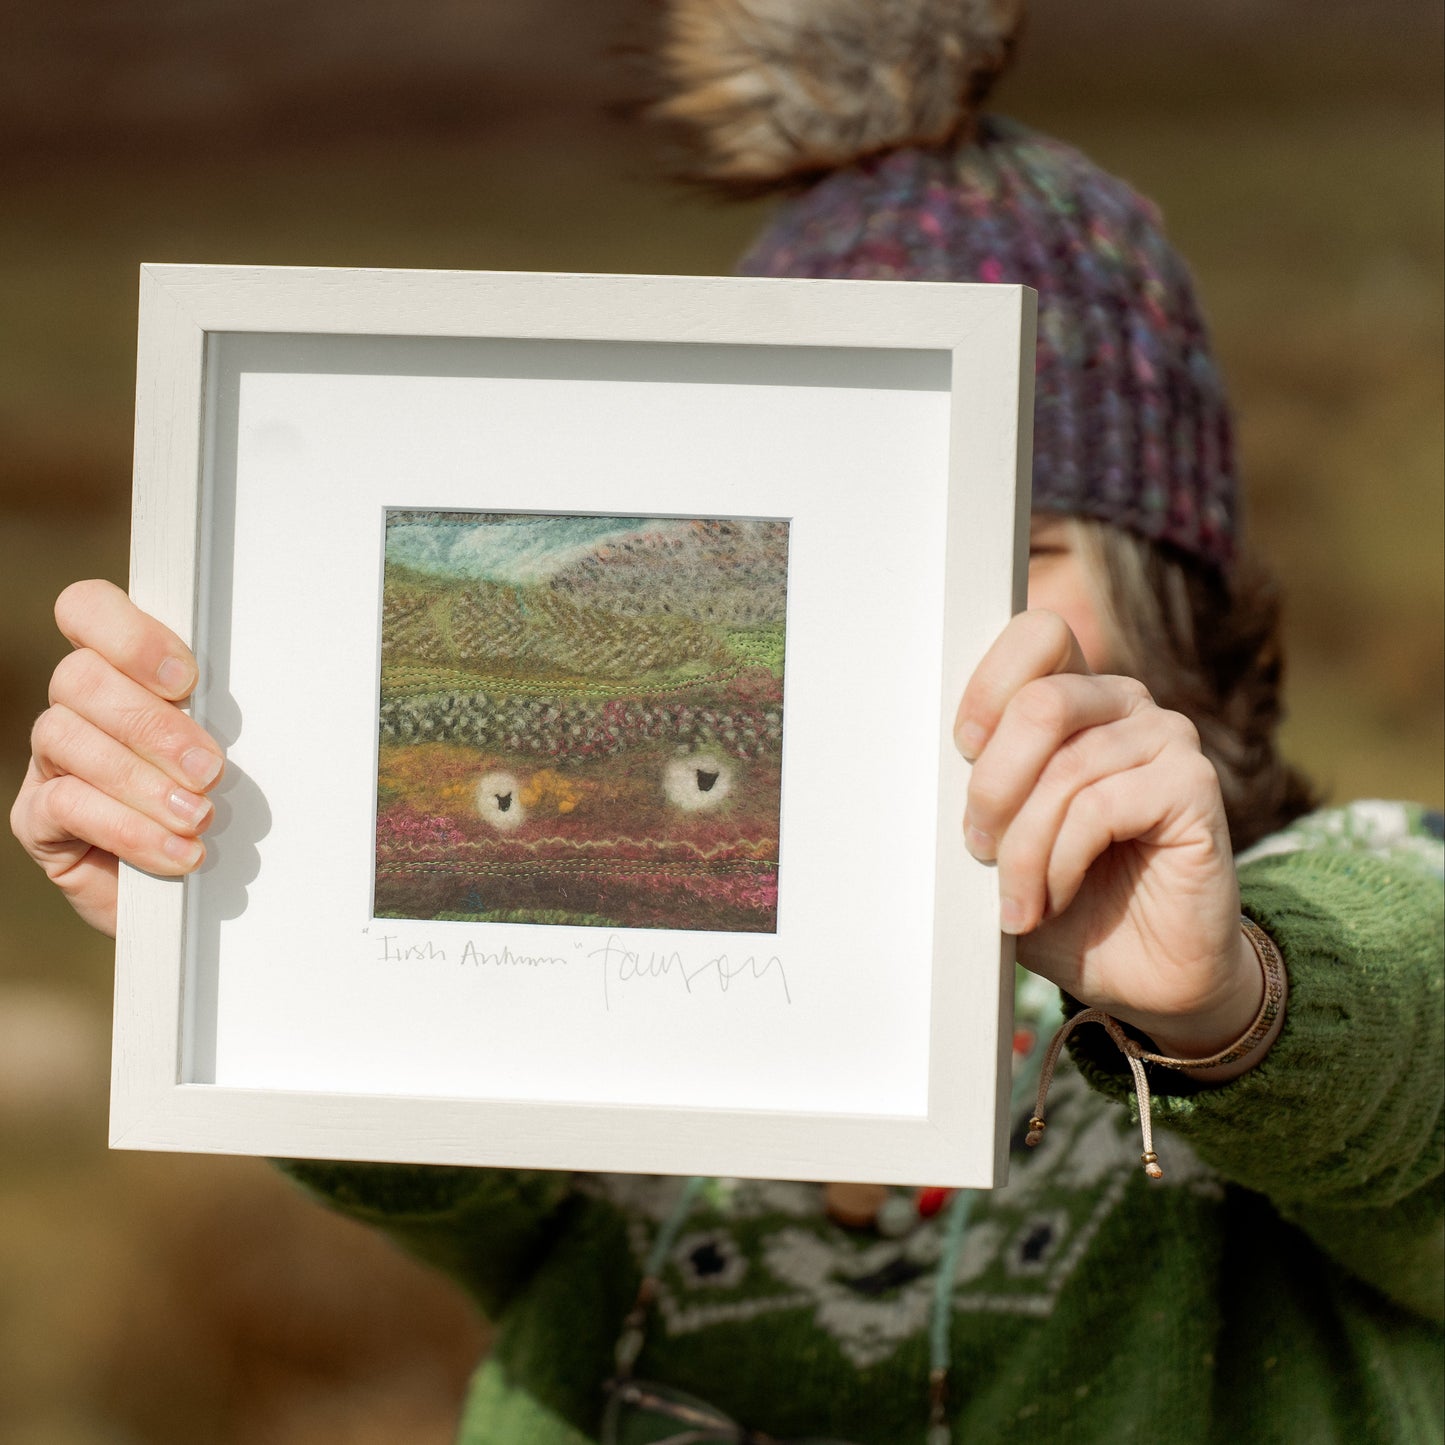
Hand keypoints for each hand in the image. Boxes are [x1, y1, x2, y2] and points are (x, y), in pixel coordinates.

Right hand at [10, 580, 223, 937]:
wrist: (199, 890)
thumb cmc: (223, 805)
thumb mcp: (228, 751)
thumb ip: (221, 717)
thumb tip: (266, 698)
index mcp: (121, 670)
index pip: (88, 609)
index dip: (129, 634)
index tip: (188, 680)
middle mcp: (76, 705)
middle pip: (80, 677)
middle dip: (153, 725)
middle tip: (210, 770)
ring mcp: (50, 759)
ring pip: (67, 738)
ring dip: (143, 782)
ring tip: (198, 817)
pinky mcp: (37, 817)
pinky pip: (66, 805)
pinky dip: (130, 830)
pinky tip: (178, 852)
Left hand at [956, 610, 1261, 1058]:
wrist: (1141, 975)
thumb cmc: (1067, 902)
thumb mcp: (1004, 841)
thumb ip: (977, 795)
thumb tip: (926, 771)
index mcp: (1075, 700)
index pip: (1037, 635)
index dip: (988, 686)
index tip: (961, 750)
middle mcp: (1123, 705)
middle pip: (1040, 702)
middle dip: (992, 786)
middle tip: (978, 849)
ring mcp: (1166, 739)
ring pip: (1066, 768)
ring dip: (1024, 848)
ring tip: (1018, 899)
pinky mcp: (1192, 786)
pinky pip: (1101, 806)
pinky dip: (1062, 862)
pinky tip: (1057, 896)